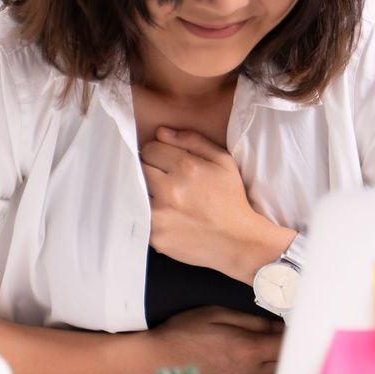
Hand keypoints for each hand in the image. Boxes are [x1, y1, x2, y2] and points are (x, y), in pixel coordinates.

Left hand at [140, 127, 285, 276]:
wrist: (238, 240)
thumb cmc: (231, 198)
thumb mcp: (223, 161)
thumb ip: (192, 140)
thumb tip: (161, 132)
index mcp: (187, 168)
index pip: (150, 149)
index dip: (159, 153)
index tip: (167, 161)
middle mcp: (170, 190)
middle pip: (140, 168)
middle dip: (152, 170)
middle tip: (168, 180)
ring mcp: (160, 215)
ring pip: (136, 192)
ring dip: (148, 192)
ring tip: (168, 198)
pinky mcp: (155, 236)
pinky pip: (140, 216)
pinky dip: (150, 214)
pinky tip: (168, 216)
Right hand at [143, 306, 284, 373]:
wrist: (155, 361)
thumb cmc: (183, 334)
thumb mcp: (218, 314)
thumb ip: (253, 321)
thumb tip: (279, 325)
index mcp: (247, 349)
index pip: (287, 344)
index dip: (298, 332)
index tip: (300, 321)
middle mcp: (249, 372)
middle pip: (287, 362)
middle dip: (293, 347)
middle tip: (295, 331)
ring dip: (282, 361)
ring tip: (280, 345)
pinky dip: (270, 371)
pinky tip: (266, 360)